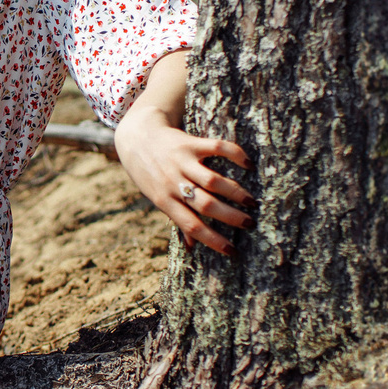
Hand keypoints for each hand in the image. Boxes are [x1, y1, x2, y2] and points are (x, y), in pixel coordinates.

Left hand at [114, 107, 252, 256]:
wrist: (136, 137)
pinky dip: (235, 155)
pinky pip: (217, 148)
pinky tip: (248, 165)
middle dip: (230, 217)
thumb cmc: (149, 173)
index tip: (233, 251)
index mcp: (164, 200)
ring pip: (212, 181)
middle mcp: (172, 182)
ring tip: (251, 202)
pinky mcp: (190, 143)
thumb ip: (176, 218)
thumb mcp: (157, 197)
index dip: (212, 240)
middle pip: (205, 204)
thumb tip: (192, 247)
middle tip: (250, 223)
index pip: (191, 225)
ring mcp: (181, 162)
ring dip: (235, 192)